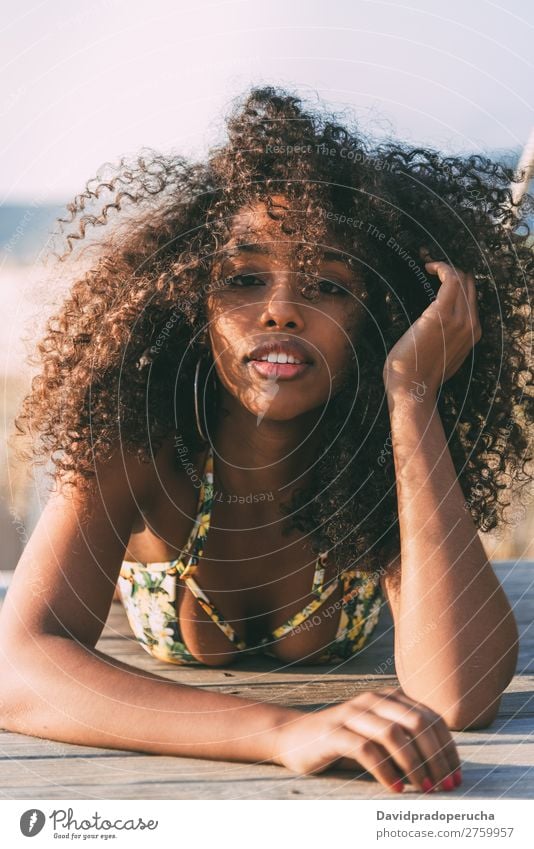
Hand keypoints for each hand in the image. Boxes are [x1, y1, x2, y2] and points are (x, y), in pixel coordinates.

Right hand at [273, 687, 460, 792]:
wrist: (294, 737)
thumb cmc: (343, 742)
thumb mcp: (377, 738)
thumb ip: (405, 743)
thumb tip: (443, 770)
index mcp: (389, 698)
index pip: (431, 718)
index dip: (448, 748)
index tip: (456, 777)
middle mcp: (372, 700)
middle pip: (417, 723)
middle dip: (437, 757)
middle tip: (445, 786)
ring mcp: (351, 713)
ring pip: (393, 734)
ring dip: (414, 765)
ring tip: (424, 789)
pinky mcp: (333, 732)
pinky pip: (365, 750)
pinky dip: (386, 771)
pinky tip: (396, 789)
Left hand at [383, 249, 481, 396]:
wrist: (412, 388)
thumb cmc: (417, 376)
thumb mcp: (441, 357)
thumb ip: (447, 342)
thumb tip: (437, 332)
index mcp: (472, 335)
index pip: (471, 299)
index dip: (458, 284)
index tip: (440, 278)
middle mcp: (472, 325)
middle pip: (470, 285)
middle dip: (453, 272)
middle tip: (434, 269)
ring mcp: (460, 319)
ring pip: (462, 279)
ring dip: (446, 268)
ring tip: (430, 266)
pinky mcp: (442, 315)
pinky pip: (451, 279)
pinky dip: (441, 268)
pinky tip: (429, 267)